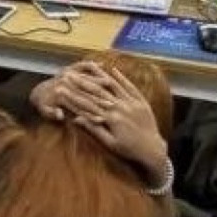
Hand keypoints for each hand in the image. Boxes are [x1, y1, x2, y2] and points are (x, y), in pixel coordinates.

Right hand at [34, 63, 166, 180]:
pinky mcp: (142, 101)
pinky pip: (130, 86)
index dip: (75, 94)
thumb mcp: (110, 143)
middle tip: (71, 74)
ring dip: (101, 75)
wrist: (153, 150)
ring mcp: (132, 102)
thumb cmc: (129, 149)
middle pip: (99, 91)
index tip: (63, 87)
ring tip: (89, 66)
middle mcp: (121, 107)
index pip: (89, 102)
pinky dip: (122, 78)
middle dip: (84, 81)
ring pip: (114, 85)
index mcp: (112, 118)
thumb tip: (76, 119)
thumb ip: (94, 129)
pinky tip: (113, 70)